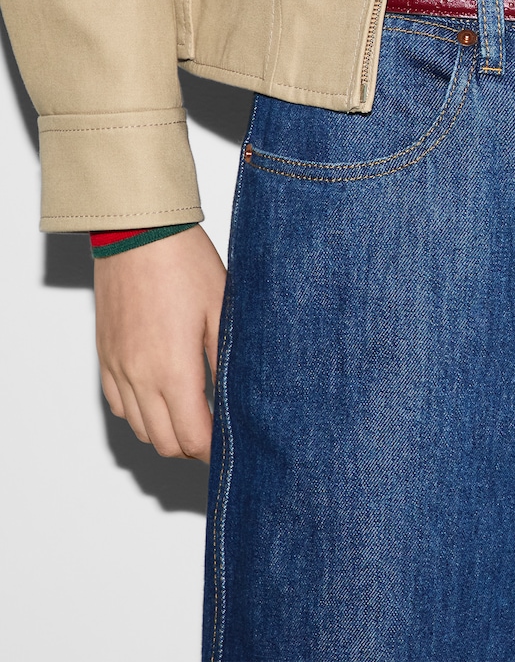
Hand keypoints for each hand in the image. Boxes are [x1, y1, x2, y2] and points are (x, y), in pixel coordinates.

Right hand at [94, 225, 225, 460]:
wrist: (138, 234)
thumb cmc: (185, 265)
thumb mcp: (223, 311)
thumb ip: (226, 361)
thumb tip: (238, 397)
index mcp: (172, 369)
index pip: (191, 437)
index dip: (214, 450)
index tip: (233, 447)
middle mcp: (139, 376)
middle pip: (163, 442)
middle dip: (193, 447)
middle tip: (219, 434)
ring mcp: (118, 368)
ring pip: (140, 428)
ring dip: (167, 432)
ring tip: (197, 417)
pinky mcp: (106, 356)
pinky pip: (118, 404)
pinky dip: (141, 414)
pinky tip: (165, 397)